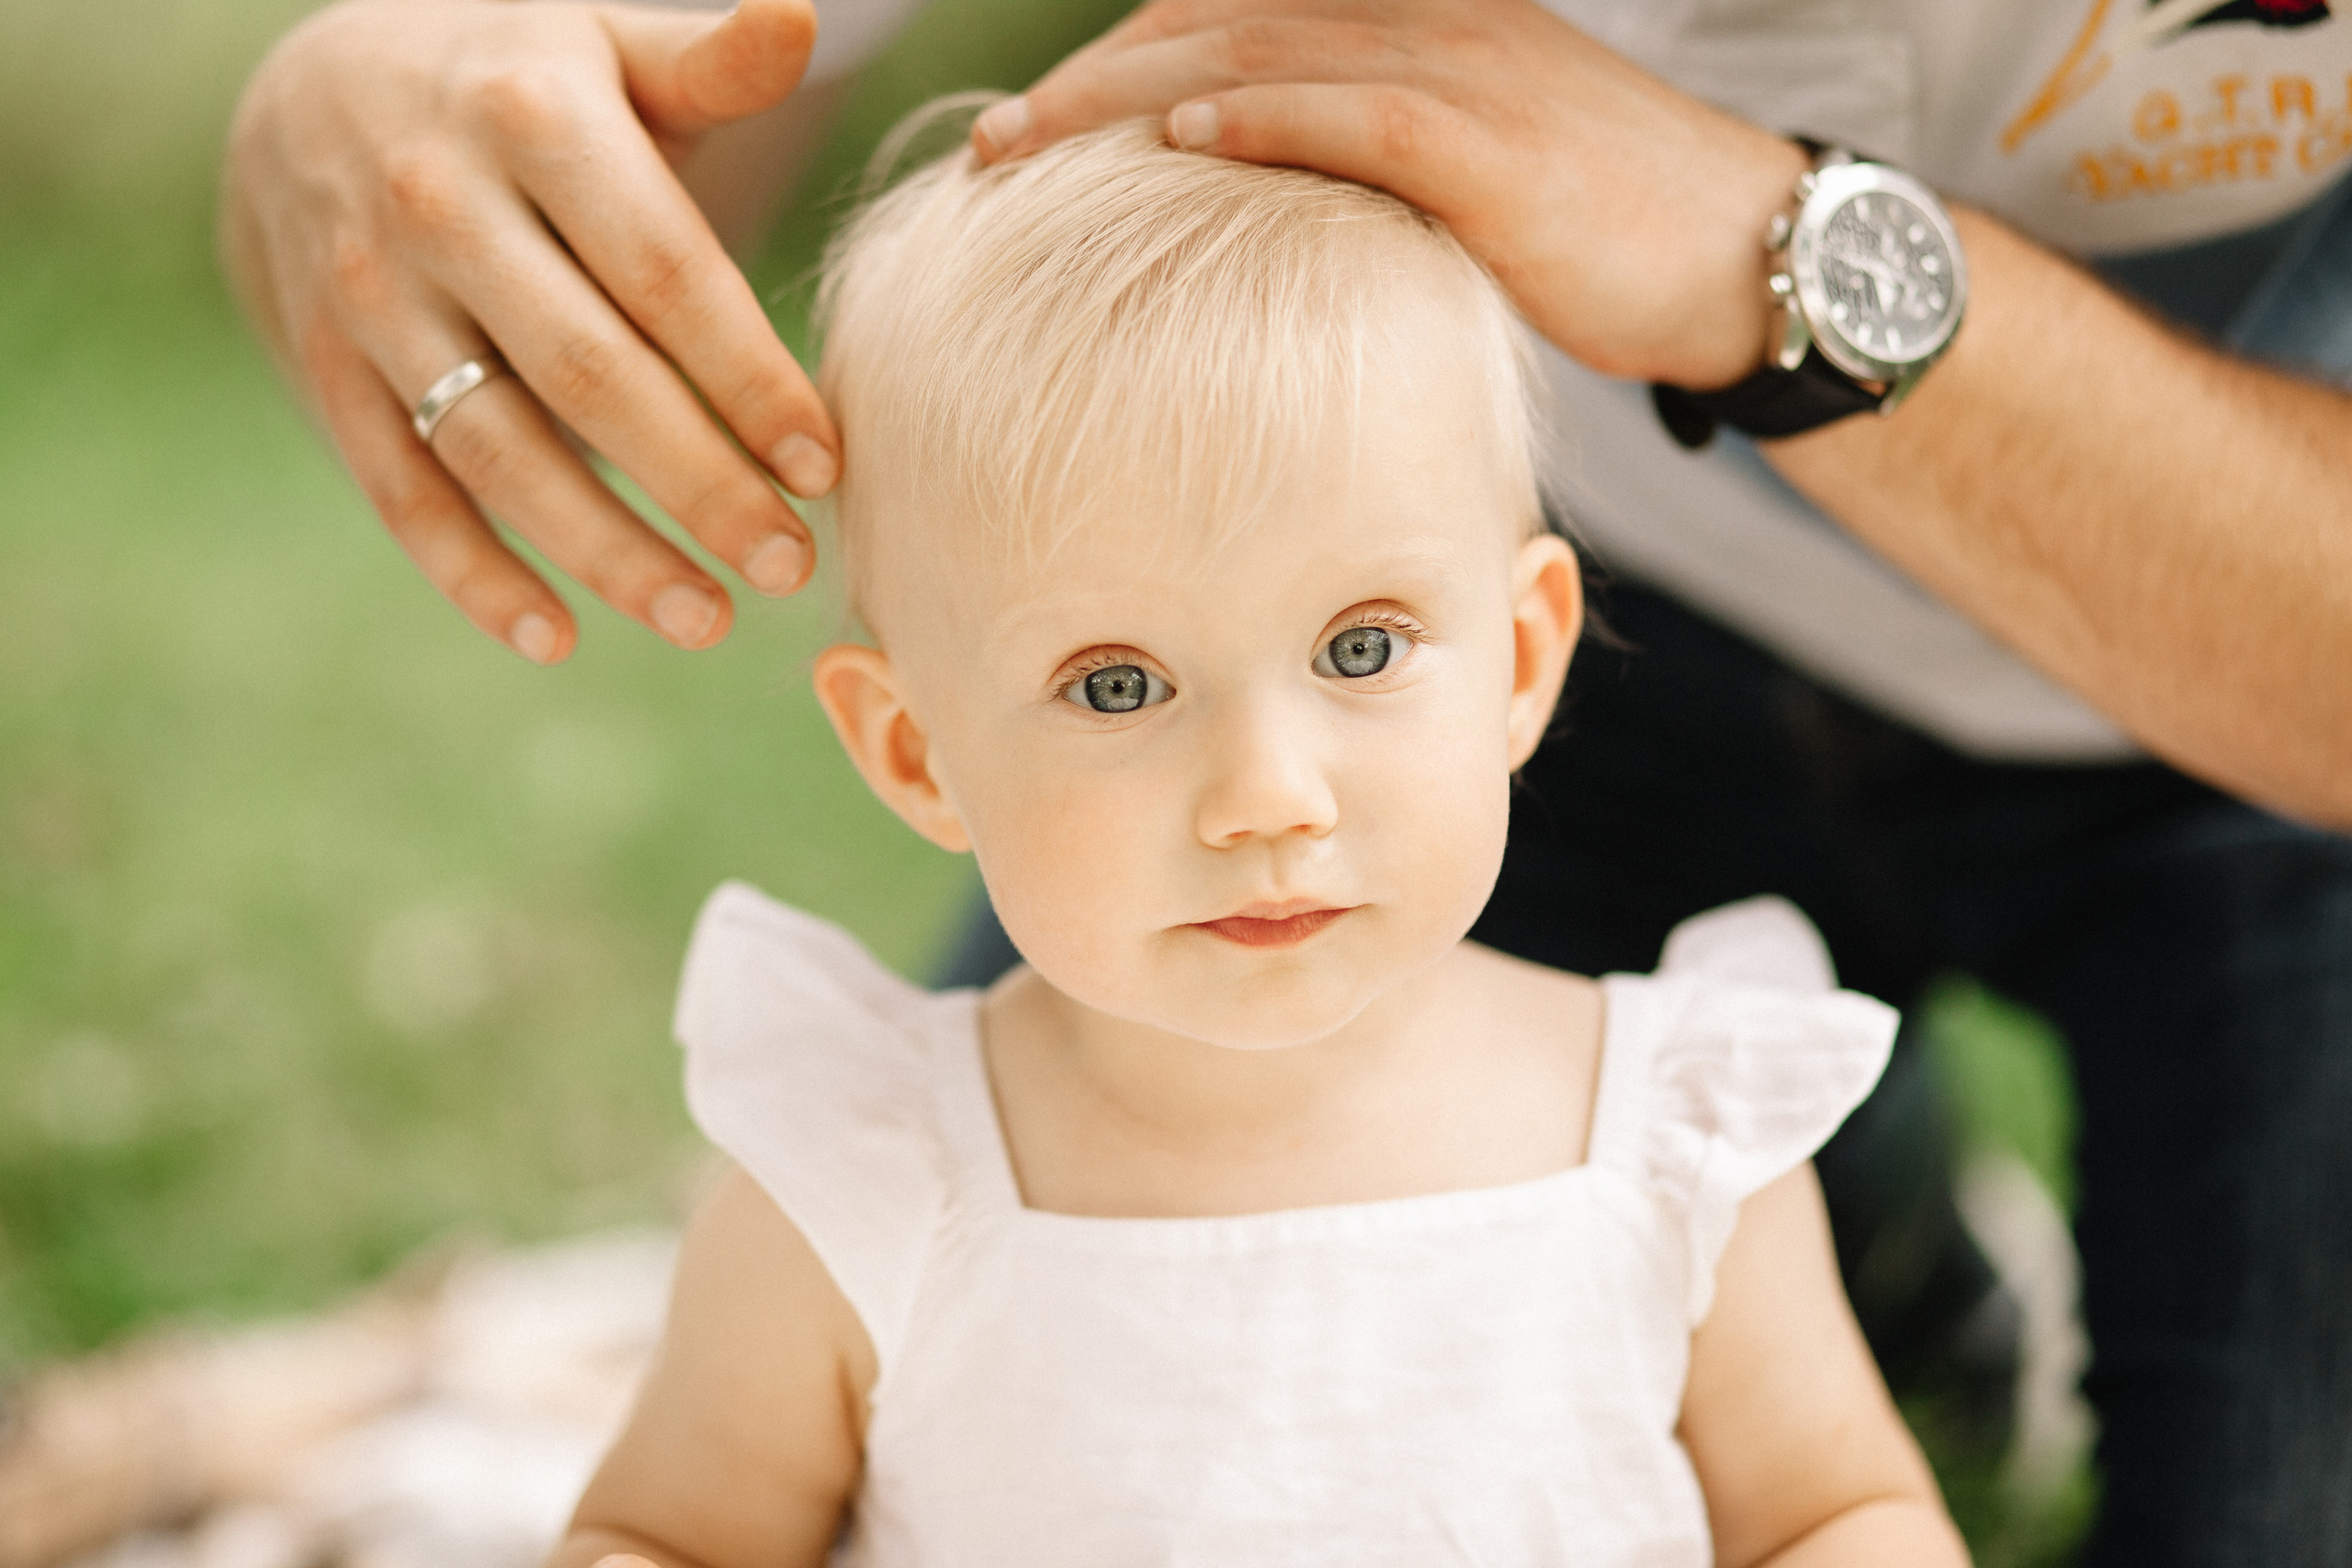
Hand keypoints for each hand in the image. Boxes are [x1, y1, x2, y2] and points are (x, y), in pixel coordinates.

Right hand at [223, 0, 838, 661]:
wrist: (304, 88)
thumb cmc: (514, 83)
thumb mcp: (601, 47)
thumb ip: (707, 60)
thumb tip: (805, 22)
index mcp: (533, 119)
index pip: (665, 272)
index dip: (748, 378)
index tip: (824, 465)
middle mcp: (440, 208)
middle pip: (590, 376)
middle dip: (698, 485)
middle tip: (789, 566)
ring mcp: (371, 299)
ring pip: (498, 450)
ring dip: (605, 551)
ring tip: (705, 621)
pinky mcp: (325, 371)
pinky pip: (403, 491)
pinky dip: (473, 574)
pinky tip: (556, 638)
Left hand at [971, 0, 1810, 390]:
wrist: (1738, 250)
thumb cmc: (1600, 235)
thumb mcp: (1464, 188)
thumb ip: (1361, 183)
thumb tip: (1268, 238)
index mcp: (1400, 31)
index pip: (1224, 23)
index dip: (1117, 70)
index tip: (1031, 137)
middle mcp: (1415, 24)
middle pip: (1210, 27)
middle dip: (1087, 86)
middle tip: (989, 148)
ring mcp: (1452, 69)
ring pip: (1254, 55)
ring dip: (1126, 99)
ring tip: (1027, 148)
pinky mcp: (1484, 137)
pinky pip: (1352, 111)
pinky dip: (1260, 117)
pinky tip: (1179, 139)